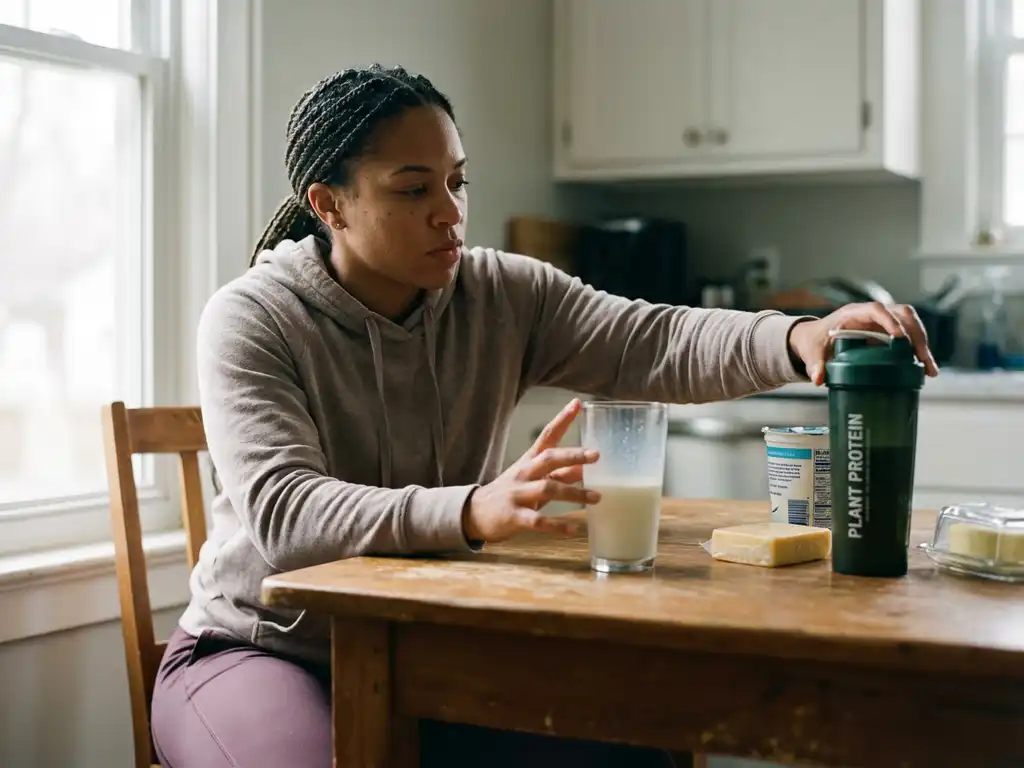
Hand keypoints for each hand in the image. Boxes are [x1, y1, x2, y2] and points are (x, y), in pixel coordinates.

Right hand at [462, 398, 600, 543]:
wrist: (475, 513)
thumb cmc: (512, 492)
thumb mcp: (534, 479)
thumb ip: (559, 473)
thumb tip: (586, 467)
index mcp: (529, 461)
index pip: (547, 435)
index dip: (562, 419)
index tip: (577, 403)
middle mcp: (524, 473)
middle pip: (549, 459)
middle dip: (572, 455)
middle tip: (596, 455)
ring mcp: (517, 494)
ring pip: (548, 489)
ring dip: (574, 493)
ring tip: (596, 497)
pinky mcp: (514, 516)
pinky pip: (538, 521)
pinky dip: (557, 525)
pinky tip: (573, 529)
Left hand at [787, 302, 940, 385]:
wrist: (818, 338)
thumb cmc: (816, 341)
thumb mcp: (812, 352)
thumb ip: (815, 364)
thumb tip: (818, 379)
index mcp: (854, 313)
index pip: (876, 309)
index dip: (890, 321)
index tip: (899, 337)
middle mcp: (872, 313)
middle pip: (902, 315)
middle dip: (915, 336)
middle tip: (922, 359)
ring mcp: (884, 321)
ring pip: (911, 324)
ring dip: (923, 344)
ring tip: (929, 369)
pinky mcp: (890, 332)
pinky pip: (910, 336)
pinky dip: (919, 351)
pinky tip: (927, 369)